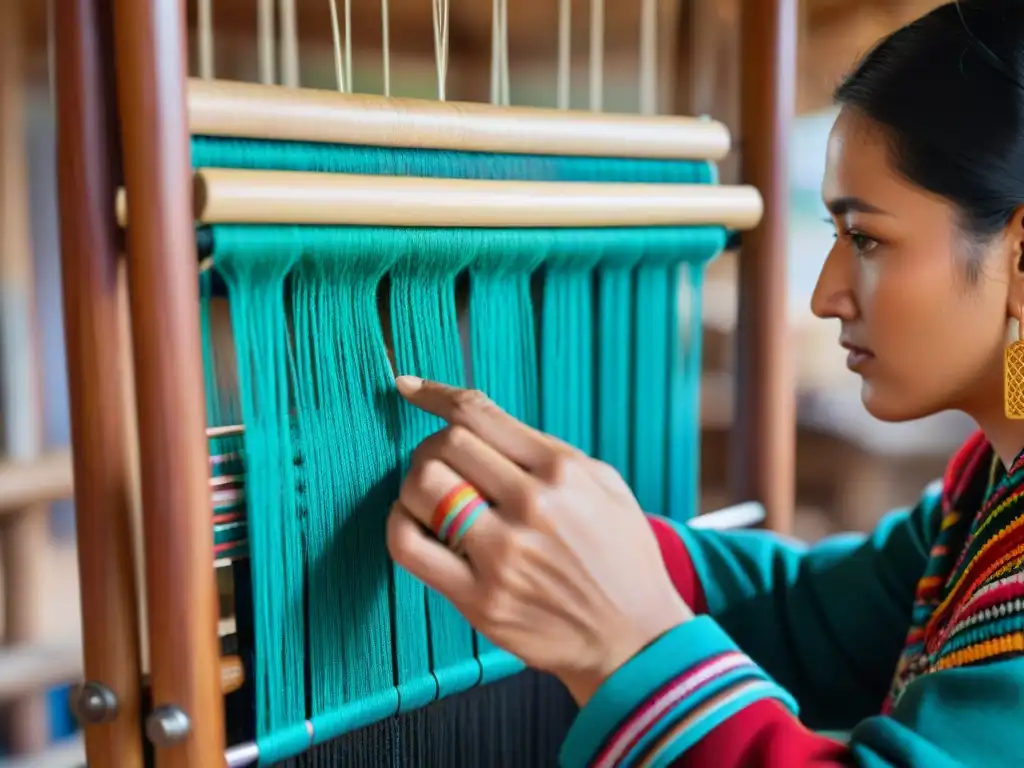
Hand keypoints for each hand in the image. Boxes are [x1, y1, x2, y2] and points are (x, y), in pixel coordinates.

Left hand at [386, 376, 692, 705]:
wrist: (635, 637)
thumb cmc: (621, 555)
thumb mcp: (604, 485)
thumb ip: (549, 451)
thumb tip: (485, 423)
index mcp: (562, 470)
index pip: (477, 414)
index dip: (434, 394)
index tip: (409, 388)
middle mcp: (532, 506)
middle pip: (447, 445)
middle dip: (431, 445)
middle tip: (439, 462)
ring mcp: (504, 554)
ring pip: (424, 487)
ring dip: (415, 482)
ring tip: (429, 495)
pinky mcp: (481, 599)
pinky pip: (410, 546)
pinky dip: (399, 523)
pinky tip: (412, 522)